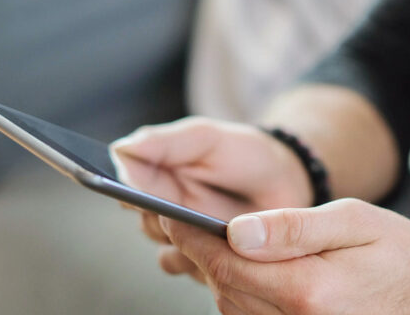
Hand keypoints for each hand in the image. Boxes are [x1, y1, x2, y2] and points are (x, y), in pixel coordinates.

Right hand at [109, 117, 311, 278]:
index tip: (131, 193)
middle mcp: (167, 213)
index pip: (124, 190)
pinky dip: (210, 261)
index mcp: (156, 178)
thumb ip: (165, 142)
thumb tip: (119, 150)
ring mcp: (190, 241)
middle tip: (180, 208)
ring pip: (171, 253)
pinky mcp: (213, 264)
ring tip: (211, 225)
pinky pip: (200, 272)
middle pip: (147, 226)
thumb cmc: (244, 153)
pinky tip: (230, 244)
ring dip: (190, 242)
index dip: (124, 193)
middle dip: (165, 217)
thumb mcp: (207, 138)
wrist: (290, 180)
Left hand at [158, 198, 409, 313]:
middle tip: (176, 220)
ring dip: (215, 274)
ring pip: (230, 307)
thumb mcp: (354, 222)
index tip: (166, 212)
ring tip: (207, 242)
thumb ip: (294, 227)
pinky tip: (242, 271)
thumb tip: (236, 230)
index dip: (191, 236)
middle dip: (198, 252)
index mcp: (309, 291)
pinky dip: (235, 294)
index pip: (227, 262)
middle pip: (222, 287)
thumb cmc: (399, 254)